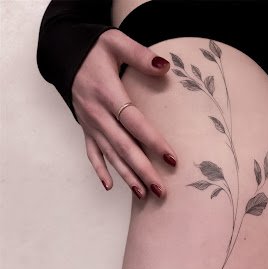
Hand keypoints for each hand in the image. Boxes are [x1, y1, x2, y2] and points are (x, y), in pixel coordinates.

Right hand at [72, 29, 176, 198]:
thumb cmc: (94, 50)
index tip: (171, 159)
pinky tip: (110, 186)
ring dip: (127, 176)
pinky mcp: (85, 129)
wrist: (64, 55)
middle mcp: (97, 114)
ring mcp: (90, 124)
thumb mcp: (116, 42)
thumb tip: (165, 66)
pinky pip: (92, 153)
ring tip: (144, 195)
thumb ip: (140, 55)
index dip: (153, 141)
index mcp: (108, 94)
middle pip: (124, 147)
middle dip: (143, 170)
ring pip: (110, 155)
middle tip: (161, 190)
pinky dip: (100, 170)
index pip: (134, 122)